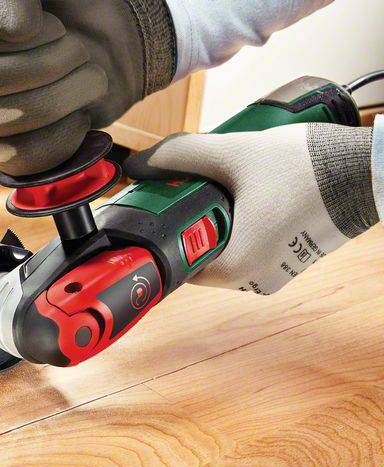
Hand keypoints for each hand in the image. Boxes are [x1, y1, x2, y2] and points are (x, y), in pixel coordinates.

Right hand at [0, 0, 176, 175]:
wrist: (105, 39)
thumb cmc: (71, 5)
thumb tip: (14, 30)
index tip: (47, 23)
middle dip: (45, 65)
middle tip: (79, 48)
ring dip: (62, 97)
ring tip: (90, 77)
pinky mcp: (0, 145)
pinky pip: (17, 157)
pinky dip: (61, 137)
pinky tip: (80, 114)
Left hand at [124, 123, 376, 293]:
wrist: (368, 169)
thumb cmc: (306, 167)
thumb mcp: (233, 153)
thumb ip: (180, 156)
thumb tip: (139, 163)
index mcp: (235, 266)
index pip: (177, 259)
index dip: (164, 230)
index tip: (158, 205)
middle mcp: (253, 280)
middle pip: (200, 253)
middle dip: (191, 220)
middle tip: (186, 187)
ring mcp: (274, 274)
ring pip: (225, 249)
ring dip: (216, 221)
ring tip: (217, 186)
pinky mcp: (289, 262)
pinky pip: (250, 247)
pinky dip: (240, 225)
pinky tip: (242, 196)